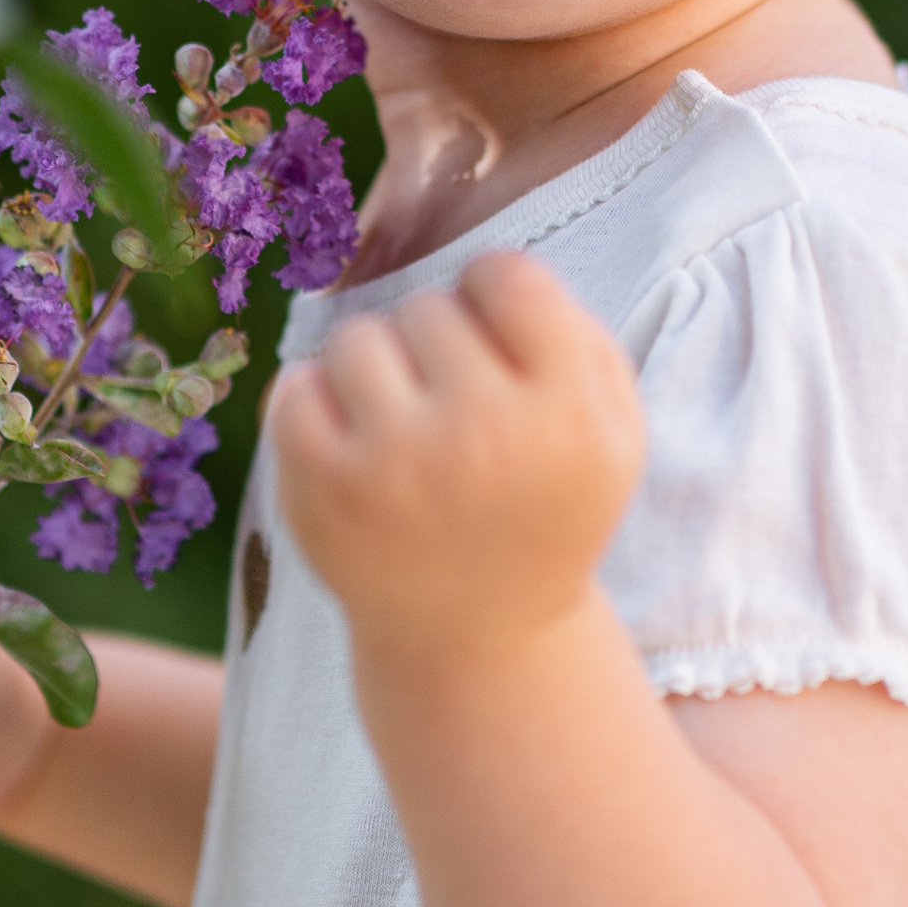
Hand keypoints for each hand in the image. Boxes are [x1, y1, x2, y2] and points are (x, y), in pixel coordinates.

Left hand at [269, 254, 646, 673]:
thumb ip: (579, 334)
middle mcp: (488, 435)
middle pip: (427, 307)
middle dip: (432, 346)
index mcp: (570, 414)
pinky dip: (312, 405)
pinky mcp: (324, 491)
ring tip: (399, 431)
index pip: (507, 275)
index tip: (490, 345)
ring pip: (357, 338)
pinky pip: (295, 385)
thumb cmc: (542, 511)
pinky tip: (348, 447)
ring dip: (372, 372)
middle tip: (448, 412)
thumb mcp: (612, 435)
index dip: (491, 298)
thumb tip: (493, 267)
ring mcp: (399, 464)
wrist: (477, 638)